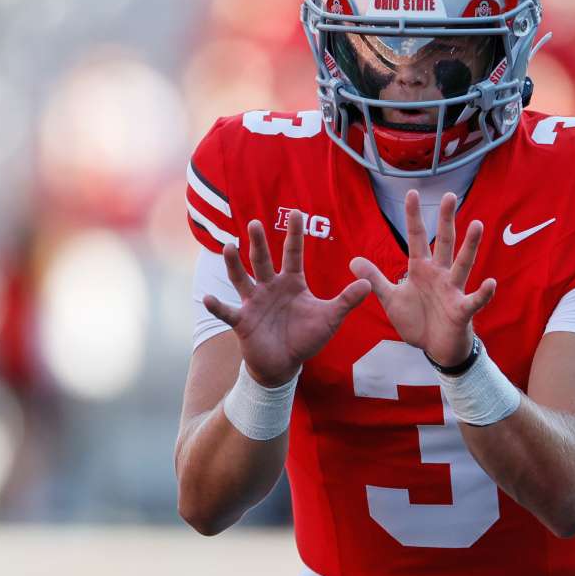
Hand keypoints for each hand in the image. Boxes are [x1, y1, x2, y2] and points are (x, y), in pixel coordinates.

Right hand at [204, 212, 370, 386]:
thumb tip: (368, 284)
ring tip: (229, 247)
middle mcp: (270, 287)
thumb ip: (346, 301)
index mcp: (292, 282)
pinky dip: (218, 306)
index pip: (293, 253)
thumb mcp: (329, 318)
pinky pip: (228, 312)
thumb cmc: (305, 337)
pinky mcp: (243, 321)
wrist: (285, 363)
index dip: (294, 234)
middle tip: (254, 223)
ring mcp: (254, 303)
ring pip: (242, 279)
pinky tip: (207, 298)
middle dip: (259, 243)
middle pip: (263, 260)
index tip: (296, 212)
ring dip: (234, 264)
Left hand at [350, 190, 495, 366]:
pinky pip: (474, 300)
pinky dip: (483, 293)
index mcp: (421, 269)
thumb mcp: (390, 298)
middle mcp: (439, 274)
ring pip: (462, 264)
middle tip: (449, 196)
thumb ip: (375, 279)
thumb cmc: (417, 320)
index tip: (411, 193)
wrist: (434, 348)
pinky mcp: (462, 311)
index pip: (416, 238)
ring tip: (477, 225)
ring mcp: (452, 291)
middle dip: (446, 220)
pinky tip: (490, 283)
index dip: (413, 216)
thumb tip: (353, 260)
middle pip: (444, 242)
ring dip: (470, 246)